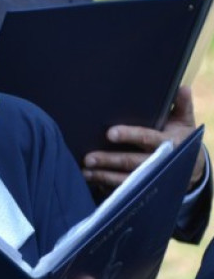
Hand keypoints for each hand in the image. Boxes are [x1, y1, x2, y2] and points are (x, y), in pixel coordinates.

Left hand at [83, 86, 203, 198]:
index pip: (146, 138)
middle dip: (110, 160)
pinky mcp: (145, 187)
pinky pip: (126, 190)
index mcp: (168, 143)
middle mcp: (159, 162)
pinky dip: (108, 187)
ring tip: (85, 172)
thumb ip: (182, 105)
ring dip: (105, 176)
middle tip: (89, 158)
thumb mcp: (185, 122)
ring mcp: (151, 177)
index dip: (129, 135)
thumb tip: (182, 88)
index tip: (110, 133)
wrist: (191, 168)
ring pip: (127, 180)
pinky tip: (93, 182)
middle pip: (132, 162)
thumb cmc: (181, 138)